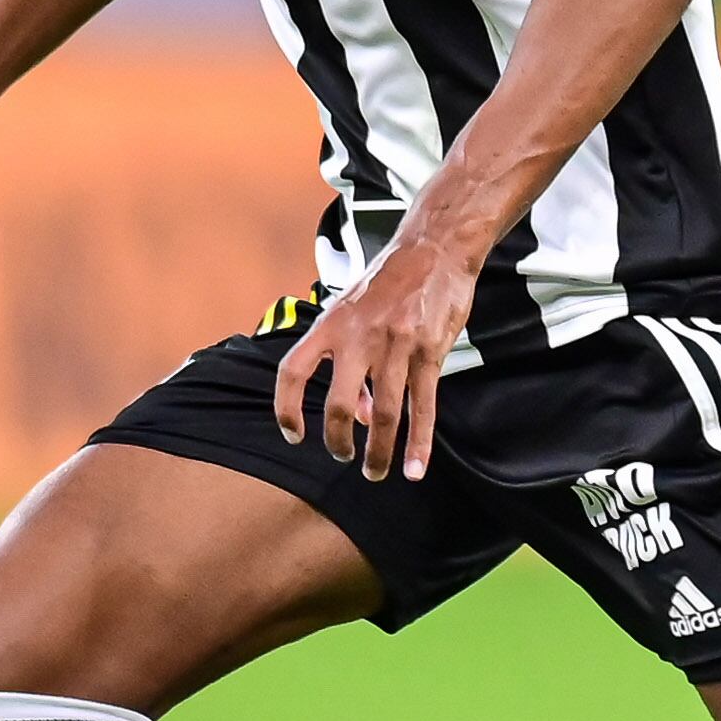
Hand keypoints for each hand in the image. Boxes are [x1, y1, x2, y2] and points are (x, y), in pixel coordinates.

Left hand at [271, 231, 480, 481]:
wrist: (434, 249)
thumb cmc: (388, 282)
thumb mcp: (352, 310)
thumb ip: (347, 358)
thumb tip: (358, 412)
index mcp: (330, 324)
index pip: (293, 370)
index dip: (286, 408)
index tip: (294, 436)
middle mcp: (358, 336)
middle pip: (338, 403)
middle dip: (338, 441)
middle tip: (343, 457)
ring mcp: (396, 345)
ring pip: (384, 413)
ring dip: (379, 452)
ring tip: (375, 471)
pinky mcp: (429, 352)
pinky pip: (422, 407)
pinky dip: (418, 444)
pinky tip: (414, 469)